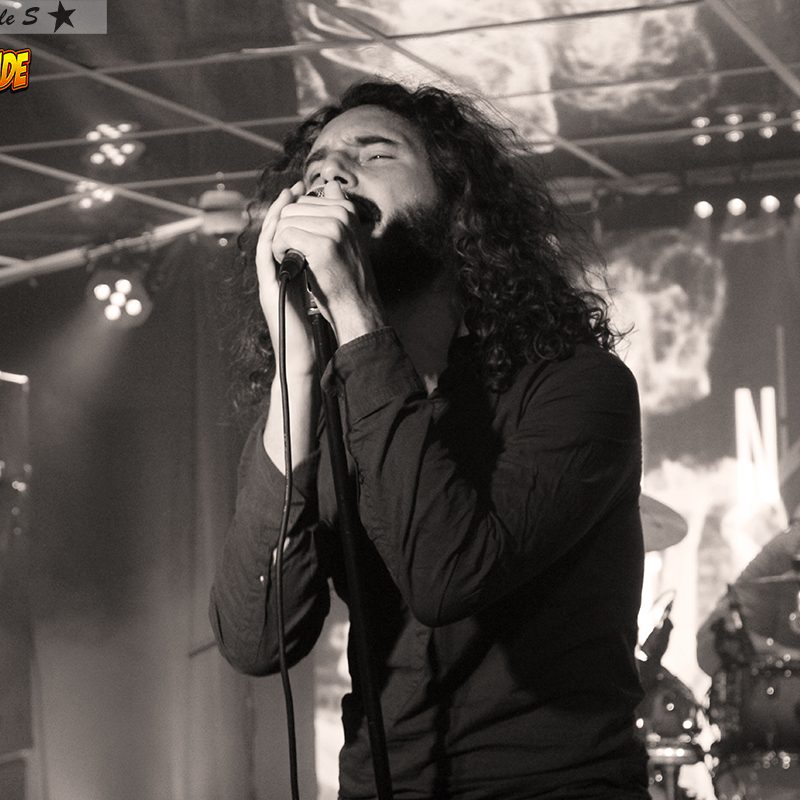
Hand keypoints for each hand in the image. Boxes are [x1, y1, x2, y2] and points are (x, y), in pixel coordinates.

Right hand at [255, 180, 315, 376]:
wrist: (301, 354)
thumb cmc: (309, 328)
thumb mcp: (316, 291)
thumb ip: (316, 269)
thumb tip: (328, 249)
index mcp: (285, 273)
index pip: (286, 235)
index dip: (294, 213)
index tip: (306, 193)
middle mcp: (273, 273)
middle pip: (274, 232)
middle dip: (285, 207)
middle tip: (296, 187)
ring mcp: (268, 280)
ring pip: (267, 239)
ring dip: (277, 216)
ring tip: (288, 196)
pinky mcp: (268, 288)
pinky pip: (265, 256)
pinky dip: (273, 237)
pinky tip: (282, 222)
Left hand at [272, 181, 383, 343]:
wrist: (357, 305)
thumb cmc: (347, 276)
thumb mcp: (349, 236)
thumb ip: (337, 209)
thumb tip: (330, 185)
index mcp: (347, 209)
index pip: (303, 200)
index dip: (295, 222)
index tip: (303, 241)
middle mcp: (342, 214)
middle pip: (292, 209)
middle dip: (286, 230)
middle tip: (295, 252)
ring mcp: (333, 228)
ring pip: (285, 221)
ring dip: (281, 242)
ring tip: (294, 258)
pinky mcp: (322, 245)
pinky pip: (285, 235)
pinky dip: (281, 251)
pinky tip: (292, 263)